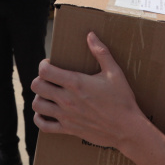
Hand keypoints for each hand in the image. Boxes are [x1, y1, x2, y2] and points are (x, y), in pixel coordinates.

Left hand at [32, 32, 144, 148]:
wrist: (127, 129)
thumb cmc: (122, 100)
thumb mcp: (114, 73)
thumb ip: (101, 52)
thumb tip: (91, 35)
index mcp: (76, 83)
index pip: (45, 71)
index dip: (43, 65)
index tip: (50, 64)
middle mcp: (67, 99)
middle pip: (37, 86)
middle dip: (40, 79)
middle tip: (49, 79)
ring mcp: (66, 115)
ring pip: (37, 105)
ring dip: (39, 98)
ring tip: (48, 94)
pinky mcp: (68, 129)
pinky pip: (43, 126)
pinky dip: (40, 118)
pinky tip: (46, 113)